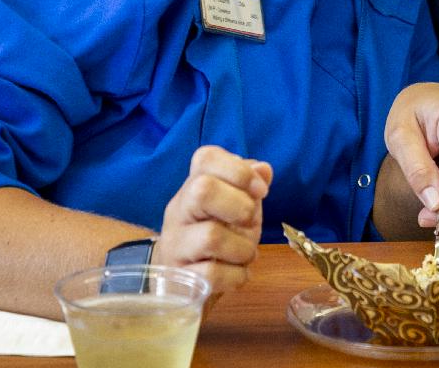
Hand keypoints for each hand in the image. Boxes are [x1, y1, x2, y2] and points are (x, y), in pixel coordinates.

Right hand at [155, 146, 272, 295]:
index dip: (239, 171)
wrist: (180, 281)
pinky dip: (236, 276)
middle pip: (203, 190)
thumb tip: (263, 169)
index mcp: (193, 186)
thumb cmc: (215, 234)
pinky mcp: (179, 277)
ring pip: (211, 236)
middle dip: (241, 207)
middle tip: (250, 223)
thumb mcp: (235, 206)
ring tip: (245, 254)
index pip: (206, 158)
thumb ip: (248, 186)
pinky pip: (211, 274)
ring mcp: (175, 245)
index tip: (261, 190)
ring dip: (243, 248)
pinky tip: (237, 274)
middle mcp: (179, 211)